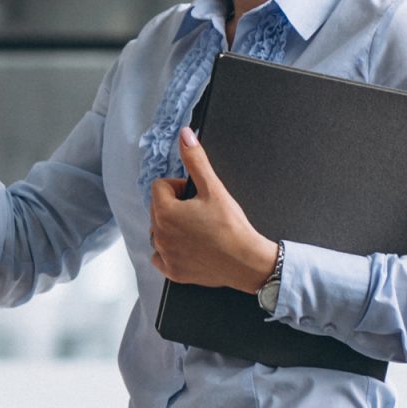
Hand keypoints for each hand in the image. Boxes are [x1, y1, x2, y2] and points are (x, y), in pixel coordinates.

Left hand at [147, 127, 278, 289]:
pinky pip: (160, 256)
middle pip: (158, 209)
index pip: (160, 187)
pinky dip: (171, 251)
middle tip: (201, 213)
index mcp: (165, 213)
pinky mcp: (172, 271)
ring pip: (159, 232)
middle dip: (175, 207)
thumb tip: (185, 135)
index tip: (196, 196)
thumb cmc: (233, 227)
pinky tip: (190, 248)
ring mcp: (164, 255)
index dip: (179, 187)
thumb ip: (196, 160)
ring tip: (198, 230)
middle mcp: (159, 235)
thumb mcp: (214, 189)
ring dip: (172, 228)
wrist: (248, 262)